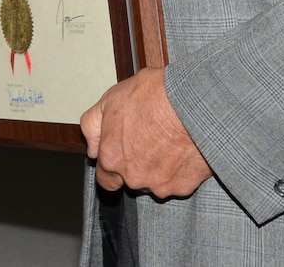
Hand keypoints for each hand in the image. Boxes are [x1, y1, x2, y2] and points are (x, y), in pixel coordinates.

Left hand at [81, 67, 211, 197]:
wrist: (192, 103)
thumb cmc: (152, 97)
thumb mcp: (109, 100)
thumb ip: (93, 127)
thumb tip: (92, 148)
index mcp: (112, 158)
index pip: (106, 181)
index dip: (113, 170)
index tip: (123, 157)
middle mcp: (133, 177)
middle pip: (132, 181)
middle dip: (138, 166)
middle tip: (150, 141)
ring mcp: (160, 185)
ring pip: (156, 183)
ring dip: (159, 169)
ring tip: (168, 142)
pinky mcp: (184, 186)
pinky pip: (179, 182)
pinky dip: (180, 171)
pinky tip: (183, 149)